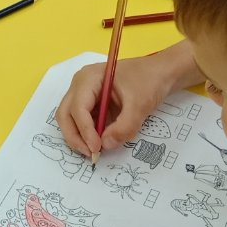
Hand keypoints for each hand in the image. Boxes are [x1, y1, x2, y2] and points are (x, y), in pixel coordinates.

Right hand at [56, 46, 194, 157]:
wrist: (161, 73)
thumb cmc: (150, 81)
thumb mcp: (140, 105)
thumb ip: (124, 127)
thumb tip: (106, 146)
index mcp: (89, 78)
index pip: (78, 107)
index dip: (85, 130)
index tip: (96, 148)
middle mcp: (80, 85)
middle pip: (65, 114)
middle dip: (75, 136)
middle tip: (90, 153)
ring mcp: (84, 94)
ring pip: (70, 119)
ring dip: (79, 137)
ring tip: (95, 150)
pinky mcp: (91, 103)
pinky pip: (82, 121)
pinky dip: (87, 134)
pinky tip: (99, 143)